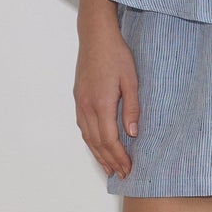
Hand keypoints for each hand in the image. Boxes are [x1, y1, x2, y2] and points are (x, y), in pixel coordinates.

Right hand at [75, 21, 138, 177]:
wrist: (95, 37)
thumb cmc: (116, 55)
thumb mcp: (131, 80)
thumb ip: (132, 108)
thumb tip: (133, 133)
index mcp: (101, 103)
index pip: (110, 139)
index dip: (119, 156)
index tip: (129, 168)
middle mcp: (87, 106)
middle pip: (97, 142)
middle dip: (109, 160)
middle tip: (121, 174)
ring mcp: (79, 102)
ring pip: (87, 136)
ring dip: (98, 154)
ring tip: (109, 167)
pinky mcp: (78, 98)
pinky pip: (82, 126)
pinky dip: (90, 141)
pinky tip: (97, 146)